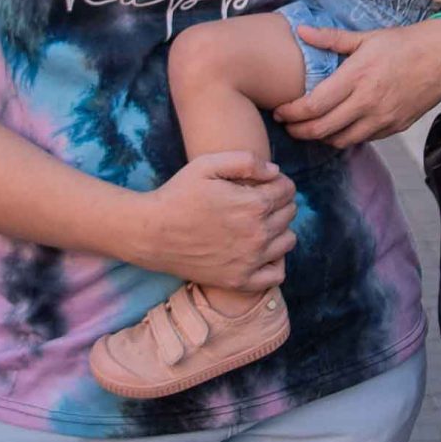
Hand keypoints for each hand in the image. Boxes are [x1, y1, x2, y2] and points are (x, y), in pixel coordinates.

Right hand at [136, 152, 297, 291]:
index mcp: (254, 204)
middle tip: (255, 201)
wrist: (151, 234)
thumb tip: (275, 171)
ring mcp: (251, 260)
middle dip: (278, 202)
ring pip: (288, 241)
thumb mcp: (207, 164)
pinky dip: (275, 262)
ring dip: (279, 229)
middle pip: (289, 213)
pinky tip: (261, 251)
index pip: (287, 190)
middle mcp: (258, 234)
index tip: (260, 183)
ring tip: (258, 223)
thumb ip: (245, 161)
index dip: (277, 182)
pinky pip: (276, 274)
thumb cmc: (177, 194)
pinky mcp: (240, 280)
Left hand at [273, 18, 440, 147]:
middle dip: (299, 131)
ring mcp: (382, 118)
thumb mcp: (366, 37)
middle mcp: (367, 102)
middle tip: (288, 126)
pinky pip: (361, 139)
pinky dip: (344, 138)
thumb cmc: (403, 44)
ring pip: (340, 141)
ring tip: (309, 128)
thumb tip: (300, 32)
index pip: (313, 106)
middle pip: (321, 129)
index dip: (291, 113)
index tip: (280, 111)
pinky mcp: (394, 128)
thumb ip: (330, 38)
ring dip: (320, 138)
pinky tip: (337, 128)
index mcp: (356, 77)